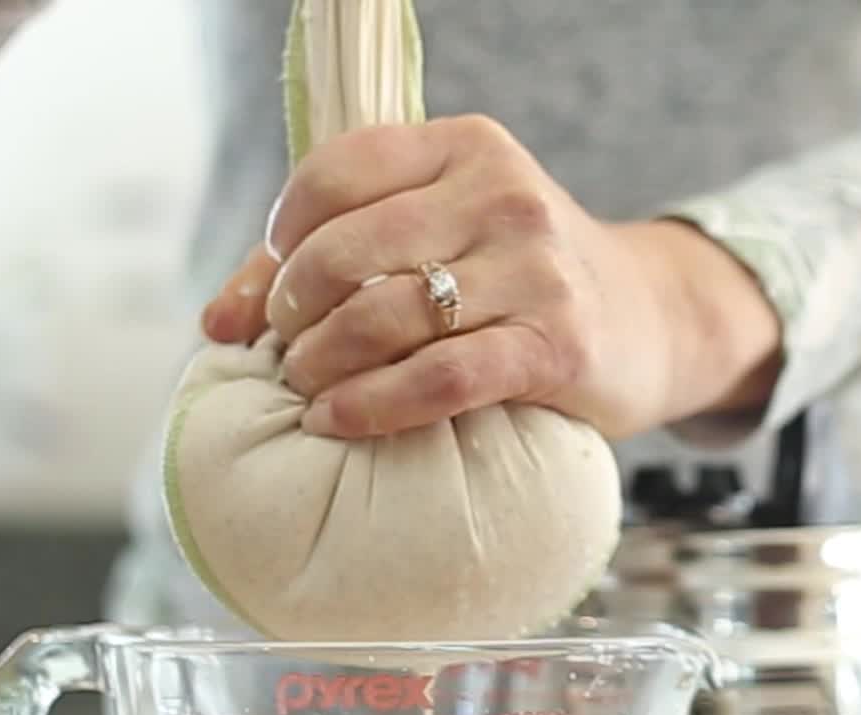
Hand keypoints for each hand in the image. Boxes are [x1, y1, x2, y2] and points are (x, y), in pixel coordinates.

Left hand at [202, 115, 780, 439]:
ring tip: (304, 390)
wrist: (646, 320)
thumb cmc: (516, 282)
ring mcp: (533, 270)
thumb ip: (327, 261)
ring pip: (385, 317)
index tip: (277, 290)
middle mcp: (500, 195)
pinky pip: (437, 380)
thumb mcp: (439, 239)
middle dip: (293, 311)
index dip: (281, 238)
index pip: (335, 173)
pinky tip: (335, 421)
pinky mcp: (554, 346)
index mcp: (463, 148)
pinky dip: (371, 405)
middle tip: (287, 350)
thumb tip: (215, 322)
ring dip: (321, 364)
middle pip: (348, 251)